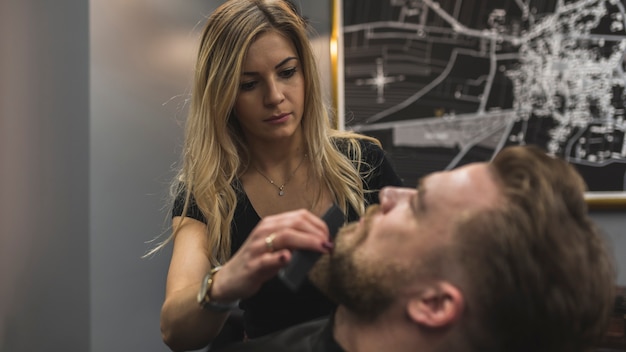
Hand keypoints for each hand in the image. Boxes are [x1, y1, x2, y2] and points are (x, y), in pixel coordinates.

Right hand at [210, 209, 332, 300]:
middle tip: (329, 244)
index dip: (318, 225)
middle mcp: (264, 231)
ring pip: (284, 237)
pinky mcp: (252, 265)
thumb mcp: (277, 247)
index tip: (330, 236)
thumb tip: (321, 241)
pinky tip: (289, 258)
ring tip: (320, 248)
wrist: (230, 279)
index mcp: (272, 224)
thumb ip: (295, 241)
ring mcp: (257, 247)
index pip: (300, 216)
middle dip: (316, 233)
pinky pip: (267, 259)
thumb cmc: (259, 262)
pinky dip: (279, 258)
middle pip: (294, 224)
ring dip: (306, 242)